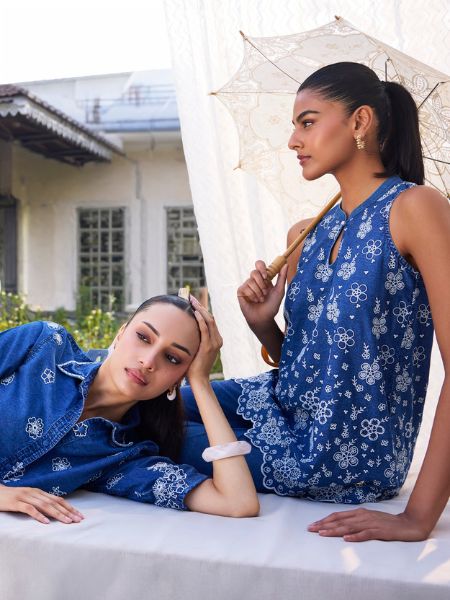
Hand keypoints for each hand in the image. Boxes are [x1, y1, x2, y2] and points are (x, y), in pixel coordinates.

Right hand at [0, 483, 83, 524]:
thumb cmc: (12, 498)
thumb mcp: (28, 499)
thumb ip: (39, 503)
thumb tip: (53, 511)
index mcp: (39, 492)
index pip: (58, 499)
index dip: (69, 507)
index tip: (79, 515)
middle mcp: (35, 493)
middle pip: (54, 502)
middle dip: (68, 511)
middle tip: (77, 520)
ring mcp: (25, 497)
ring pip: (45, 505)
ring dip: (58, 514)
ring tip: (67, 521)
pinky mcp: (16, 502)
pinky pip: (29, 509)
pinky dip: (39, 515)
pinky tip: (46, 522)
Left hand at [186, 296, 222, 381]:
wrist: (199, 380)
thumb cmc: (194, 366)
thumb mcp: (196, 350)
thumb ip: (195, 340)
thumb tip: (184, 331)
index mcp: (216, 340)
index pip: (210, 320)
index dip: (202, 309)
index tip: (193, 302)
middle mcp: (217, 340)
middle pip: (210, 318)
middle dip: (200, 306)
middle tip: (191, 297)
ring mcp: (214, 343)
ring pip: (209, 321)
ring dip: (200, 309)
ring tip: (192, 301)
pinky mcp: (209, 346)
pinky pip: (205, 329)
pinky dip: (201, 319)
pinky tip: (195, 312)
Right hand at [237, 261, 287, 327]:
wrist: (264, 318)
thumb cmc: (272, 305)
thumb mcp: (279, 291)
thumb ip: (282, 277)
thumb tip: (286, 264)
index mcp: (263, 278)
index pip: (259, 265)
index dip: (261, 267)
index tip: (266, 276)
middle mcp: (254, 280)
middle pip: (254, 272)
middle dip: (262, 283)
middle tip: (265, 292)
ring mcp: (247, 285)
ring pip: (250, 281)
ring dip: (258, 292)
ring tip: (260, 299)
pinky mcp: (241, 291)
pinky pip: (245, 288)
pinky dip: (252, 295)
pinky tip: (254, 301)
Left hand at [308, 507, 429, 541]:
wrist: (408, 524)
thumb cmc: (387, 523)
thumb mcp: (368, 519)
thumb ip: (355, 521)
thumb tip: (340, 525)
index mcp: (359, 512)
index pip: (338, 516)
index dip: (325, 520)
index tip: (313, 525)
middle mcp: (363, 516)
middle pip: (340, 521)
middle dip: (324, 525)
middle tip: (311, 529)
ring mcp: (371, 523)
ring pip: (349, 527)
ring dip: (335, 530)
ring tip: (323, 534)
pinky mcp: (380, 532)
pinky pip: (366, 534)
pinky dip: (355, 536)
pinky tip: (347, 539)